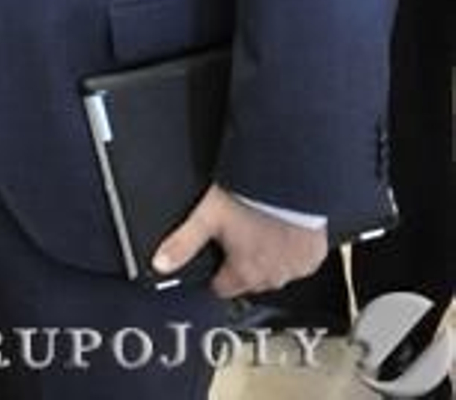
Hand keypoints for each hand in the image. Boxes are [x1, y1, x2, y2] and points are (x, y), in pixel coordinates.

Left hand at [152, 183, 325, 298]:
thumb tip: (159, 264)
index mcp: (245, 272)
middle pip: (249, 280)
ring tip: (259, 231)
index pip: (223, 289)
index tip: (213, 262)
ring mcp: (295, 267)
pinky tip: (281, 232)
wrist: (287, 183)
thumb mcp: (205, 217)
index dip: (214, 275)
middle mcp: (272, 276)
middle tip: (236, 237)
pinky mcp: (313, 255)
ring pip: (275, 272)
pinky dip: (290, 252)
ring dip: (267, 259)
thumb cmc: (249, 198)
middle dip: (241, 264)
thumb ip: (182, 243)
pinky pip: (298, 261)